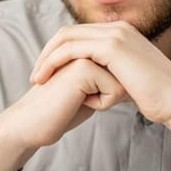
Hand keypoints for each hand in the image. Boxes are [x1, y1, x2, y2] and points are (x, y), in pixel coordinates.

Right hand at [9, 57, 127, 148]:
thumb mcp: (92, 92)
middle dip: (111, 93)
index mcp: (88, 49)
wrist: (32, 124)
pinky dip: (101, 104)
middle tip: (80, 99)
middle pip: (125, 76)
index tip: (86, 97)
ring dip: (105, 99)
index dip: (112, 90)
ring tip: (78, 99)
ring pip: (122, 82)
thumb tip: (138, 80)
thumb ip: (110, 79)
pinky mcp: (84, 66)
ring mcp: (85, 53)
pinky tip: (77, 102)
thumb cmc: (61, 112)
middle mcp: (87, 46)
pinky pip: (115, 90)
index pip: (123, 71)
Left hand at [28, 21, 170, 153]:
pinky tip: (47, 80)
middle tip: (35, 75)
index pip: (79, 34)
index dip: (58, 52)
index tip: (46, 73)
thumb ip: (111, 74)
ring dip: (47, 58)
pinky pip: (73, 50)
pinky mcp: (113, 47)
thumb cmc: (157, 98)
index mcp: (122, 32)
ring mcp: (116, 34)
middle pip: (68, 32)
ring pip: (66, 39)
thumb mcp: (129, 80)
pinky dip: (56, 63)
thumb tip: (95, 83)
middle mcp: (118, 28)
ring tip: (36, 79)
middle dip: (47, 53)